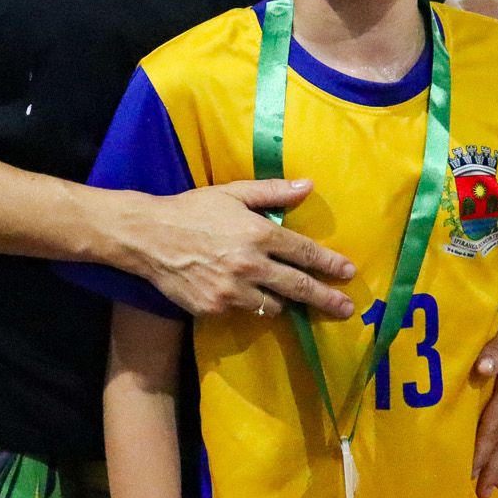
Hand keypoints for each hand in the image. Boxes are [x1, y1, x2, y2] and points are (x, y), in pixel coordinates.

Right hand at [109, 181, 355, 319]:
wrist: (148, 237)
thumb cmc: (192, 210)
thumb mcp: (232, 193)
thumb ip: (272, 191)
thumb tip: (308, 186)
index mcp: (259, 234)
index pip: (304, 253)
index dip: (330, 264)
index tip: (348, 273)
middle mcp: (251, 265)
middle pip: (299, 287)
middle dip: (327, 299)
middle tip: (346, 308)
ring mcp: (232, 291)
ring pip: (272, 306)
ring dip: (279, 300)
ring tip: (279, 293)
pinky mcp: (215, 308)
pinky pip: (242, 311)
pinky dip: (245, 304)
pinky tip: (238, 292)